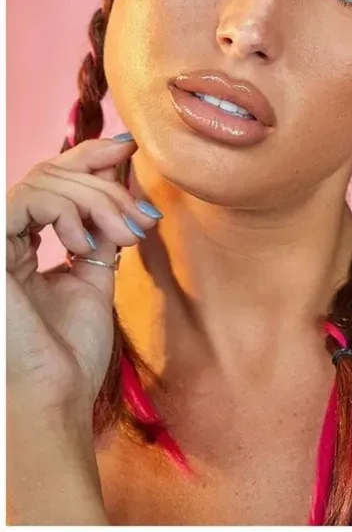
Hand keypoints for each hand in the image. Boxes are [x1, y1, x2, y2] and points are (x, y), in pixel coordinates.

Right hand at [6, 135, 160, 416]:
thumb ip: (100, 232)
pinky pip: (29, 199)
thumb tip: (119, 183)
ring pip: (44, 182)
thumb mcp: (94, 277)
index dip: (90, 155)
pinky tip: (85, 245)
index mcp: (21, 244)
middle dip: (106, 185)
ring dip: (98, 202)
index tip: (130, 147)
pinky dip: (68, 212)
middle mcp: (3, 239)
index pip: (52, 180)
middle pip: (51, 173)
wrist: (54, 398)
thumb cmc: (69, 352)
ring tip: (125, 236)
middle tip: (142, 219)